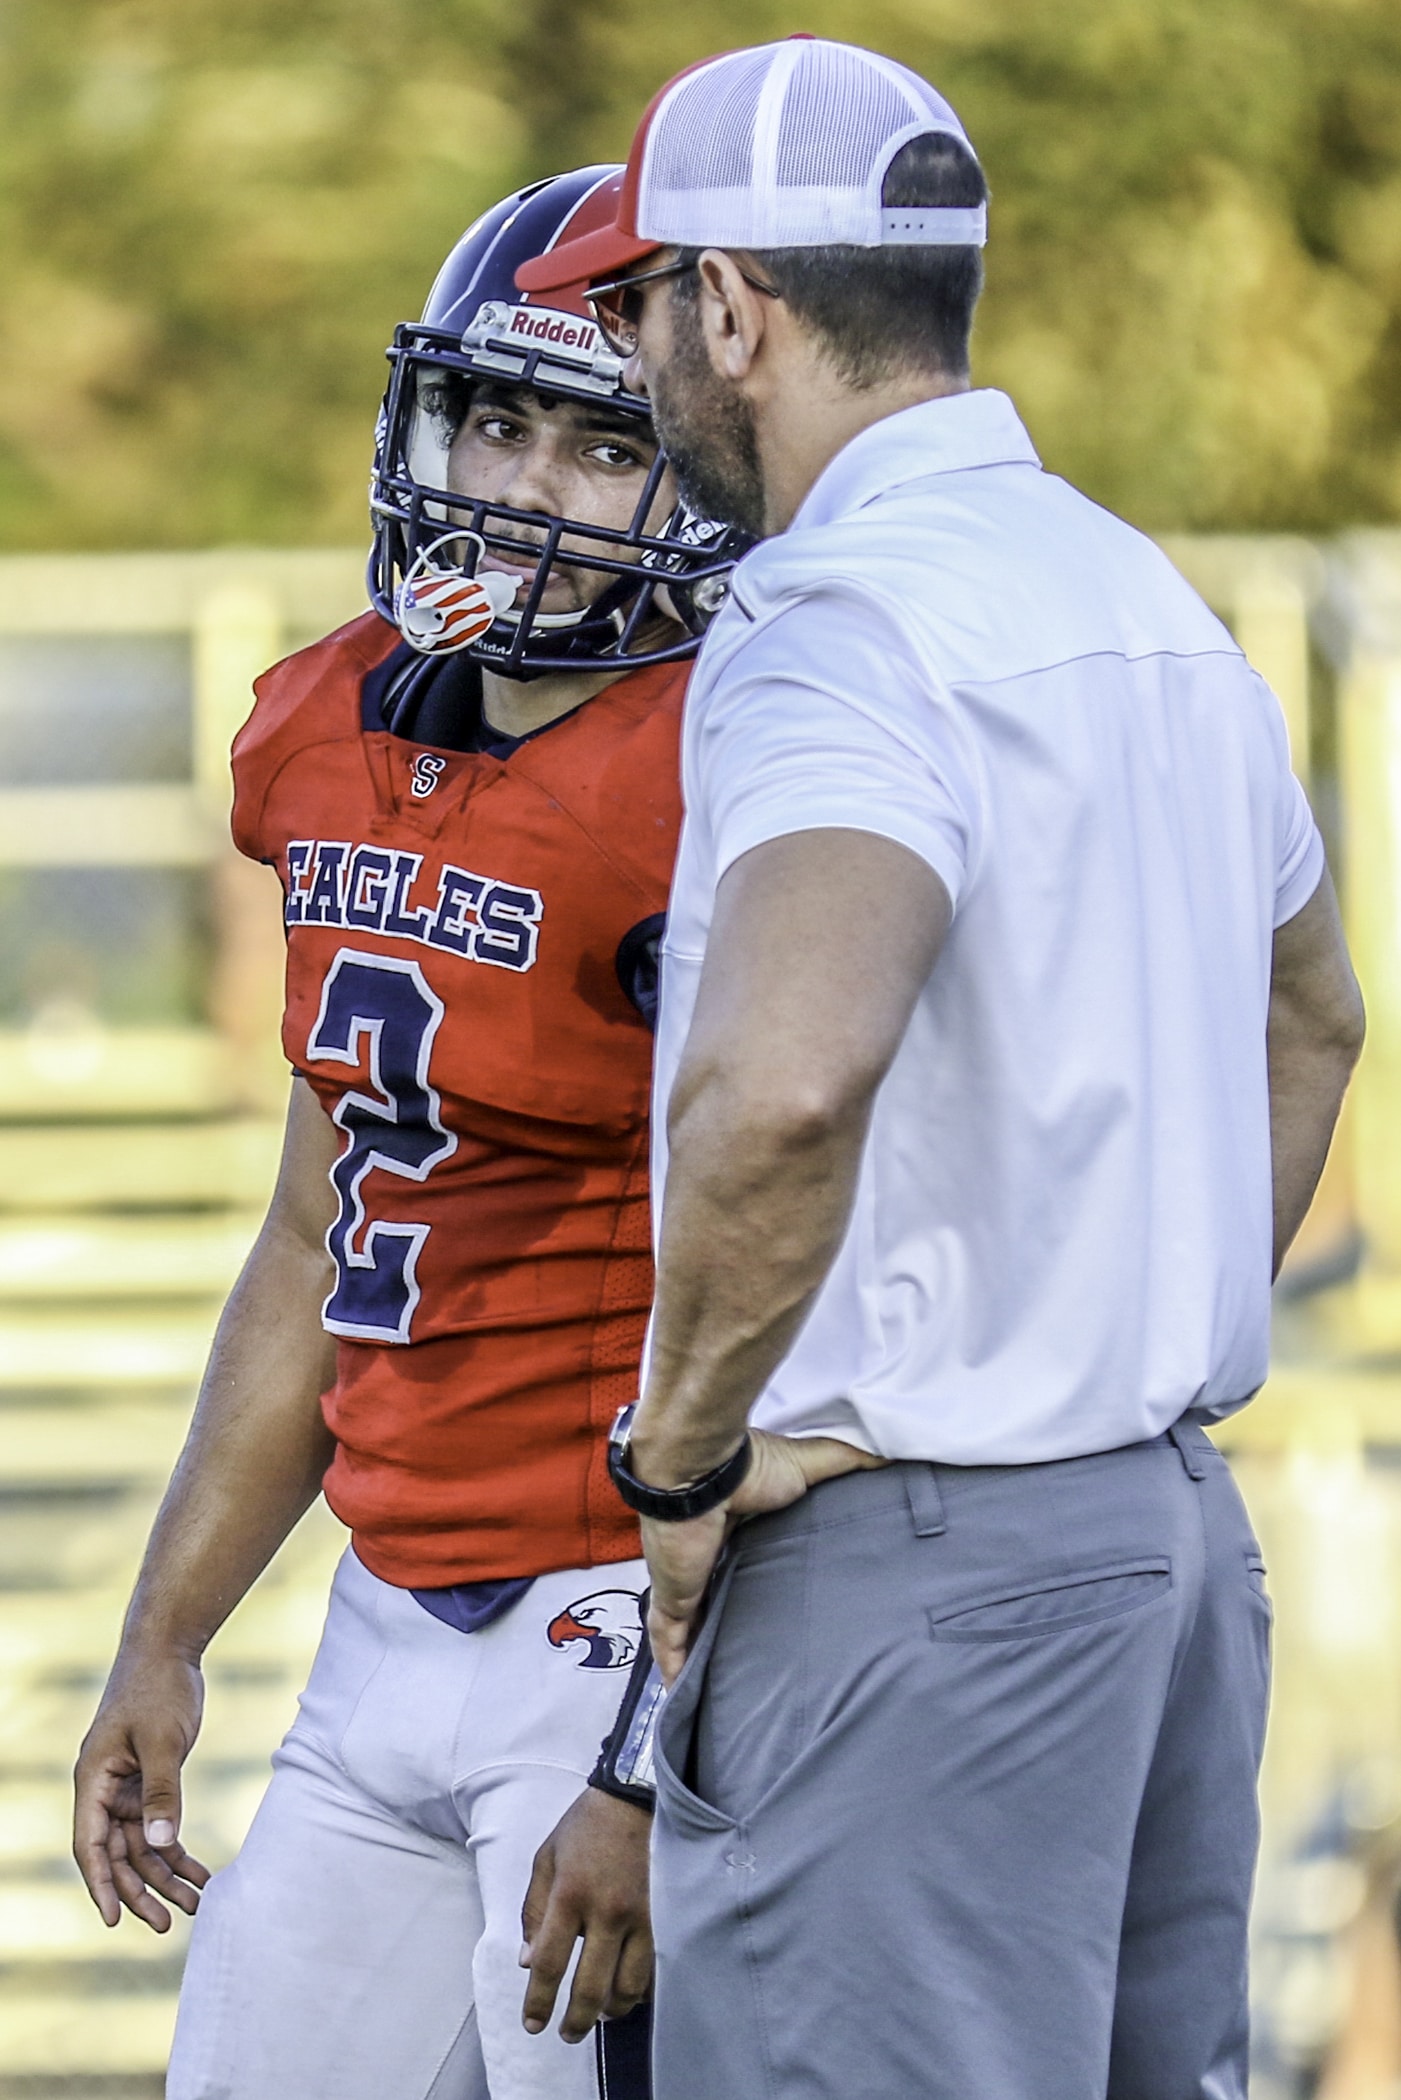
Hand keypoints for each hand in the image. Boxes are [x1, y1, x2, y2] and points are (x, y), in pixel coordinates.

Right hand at [73, 1649, 210, 1930]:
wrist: (169, 1649)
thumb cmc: (158, 1688)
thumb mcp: (162, 1740)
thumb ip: (161, 1792)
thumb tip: (161, 1843)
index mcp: (93, 1780)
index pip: (90, 1845)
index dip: (100, 1885)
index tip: (114, 1920)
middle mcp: (104, 1790)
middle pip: (117, 1854)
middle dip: (141, 1890)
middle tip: (167, 1925)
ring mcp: (126, 1787)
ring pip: (141, 1845)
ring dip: (165, 1875)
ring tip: (195, 1904)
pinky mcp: (149, 1781)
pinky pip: (159, 1825)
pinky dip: (176, 1849)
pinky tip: (199, 1872)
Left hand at [520, 1786, 653, 2042]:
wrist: (633, 1800)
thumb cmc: (584, 1829)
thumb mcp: (545, 1860)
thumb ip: (533, 1912)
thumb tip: (527, 1962)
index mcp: (570, 1895)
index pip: (549, 1963)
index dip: (538, 2001)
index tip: (533, 2024)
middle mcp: (606, 1912)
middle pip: (590, 1987)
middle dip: (575, 2022)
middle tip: (566, 2034)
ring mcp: (640, 1917)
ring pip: (628, 1987)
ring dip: (610, 2010)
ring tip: (598, 2015)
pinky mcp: (663, 1917)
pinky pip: (654, 1969)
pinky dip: (640, 1990)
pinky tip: (627, 1992)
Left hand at [643, 1432, 883, 1685]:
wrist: (699, 1472)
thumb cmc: (750, 1467)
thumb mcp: (812, 1464)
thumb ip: (849, 1462)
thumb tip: (891, 1457)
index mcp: (740, 1527)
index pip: (749, 1561)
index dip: (762, 1583)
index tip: (784, 1607)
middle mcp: (711, 1555)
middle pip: (721, 1598)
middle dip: (734, 1624)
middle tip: (762, 1657)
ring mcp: (688, 1580)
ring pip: (693, 1626)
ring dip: (703, 1650)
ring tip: (726, 1684)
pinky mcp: (672, 1599)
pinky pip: (669, 1641)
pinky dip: (675, 1666)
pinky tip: (686, 1694)